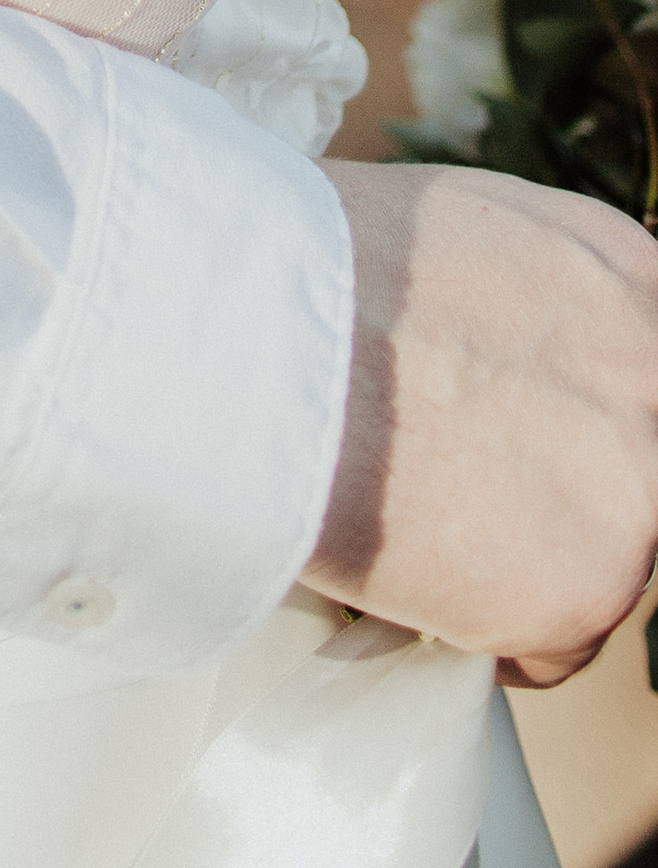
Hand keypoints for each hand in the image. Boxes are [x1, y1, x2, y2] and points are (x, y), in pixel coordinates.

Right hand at [308, 160, 657, 679]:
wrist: (260, 337)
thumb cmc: (305, 270)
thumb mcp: (444, 231)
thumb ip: (505, 295)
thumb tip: (475, 346)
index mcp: (622, 274)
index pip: (631, 375)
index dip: (564, 416)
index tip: (513, 434)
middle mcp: (654, 375)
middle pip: (628, 467)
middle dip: (555, 487)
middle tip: (463, 488)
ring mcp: (636, 487)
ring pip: (597, 559)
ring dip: (515, 559)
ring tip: (409, 523)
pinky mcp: (591, 590)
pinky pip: (549, 647)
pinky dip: (481, 630)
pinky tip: (407, 573)